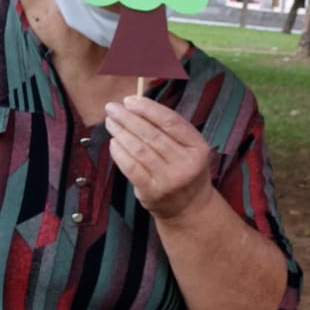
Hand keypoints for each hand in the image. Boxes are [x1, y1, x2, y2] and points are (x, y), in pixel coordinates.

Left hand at [105, 95, 212, 220]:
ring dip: (121, 133)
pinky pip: (131, 168)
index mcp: (198, 147)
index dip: (148, 109)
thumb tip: (139, 106)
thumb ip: (171, 130)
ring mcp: (169, 179)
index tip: (130, 100)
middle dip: (128, 118)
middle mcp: (186, 163)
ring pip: (140, 150)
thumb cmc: (187, 170)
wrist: (190, 208)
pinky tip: (113, 143)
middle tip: (112, 108)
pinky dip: (119, 153)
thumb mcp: (191, 149)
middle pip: (152, 135)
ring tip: (110, 122)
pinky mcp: (152, 192)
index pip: (171, 122)